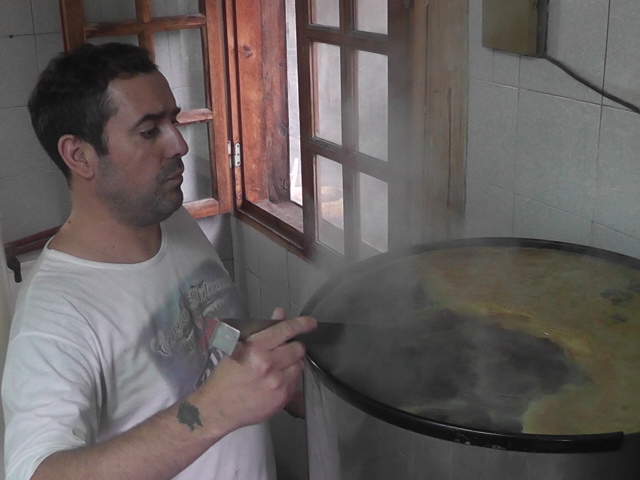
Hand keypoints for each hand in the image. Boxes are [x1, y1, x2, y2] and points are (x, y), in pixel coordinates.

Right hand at [197, 313, 316, 435]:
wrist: (217, 408)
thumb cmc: (225, 376)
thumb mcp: (239, 348)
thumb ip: (263, 330)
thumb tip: (281, 313)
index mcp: (256, 348)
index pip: (286, 330)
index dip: (302, 324)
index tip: (311, 323)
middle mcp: (268, 365)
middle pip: (298, 349)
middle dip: (293, 348)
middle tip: (282, 352)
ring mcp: (277, 383)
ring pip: (300, 365)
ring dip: (293, 364)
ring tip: (278, 369)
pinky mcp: (282, 398)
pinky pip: (296, 383)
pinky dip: (290, 380)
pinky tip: (275, 382)